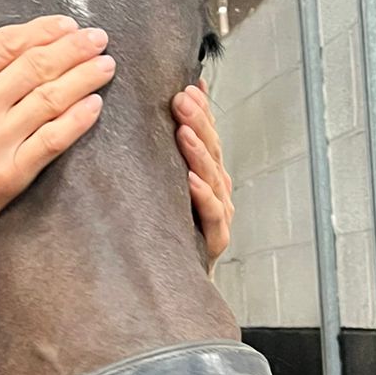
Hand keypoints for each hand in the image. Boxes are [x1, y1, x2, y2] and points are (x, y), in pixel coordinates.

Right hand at [0, 12, 113, 254]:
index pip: (8, 43)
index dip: (44, 30)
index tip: (67, 25)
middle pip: (37, 65)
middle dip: (74, 48)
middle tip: (98, 37)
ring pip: (51, 98)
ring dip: (84, 77)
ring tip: (105, 65)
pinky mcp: (10, 174)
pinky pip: (52, 141)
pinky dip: (77, 121)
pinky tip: (95, 105)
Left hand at [174, 81, 232, 269]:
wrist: (169, 288)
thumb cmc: (165, 235)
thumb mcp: (162, 191)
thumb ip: (165, 159)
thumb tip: (157, 117)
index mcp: (208, 177)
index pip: (207, 137)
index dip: (201, 111)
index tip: (188, 86)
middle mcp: (217, 194)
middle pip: (212, 152)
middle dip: (198, 122)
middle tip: (181, 98)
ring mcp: (218, 217)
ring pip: (213, 179)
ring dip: (199, 153)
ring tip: (185, 131)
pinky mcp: (213, 243)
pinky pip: (211, 216)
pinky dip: (202, 196)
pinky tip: (191, 179)